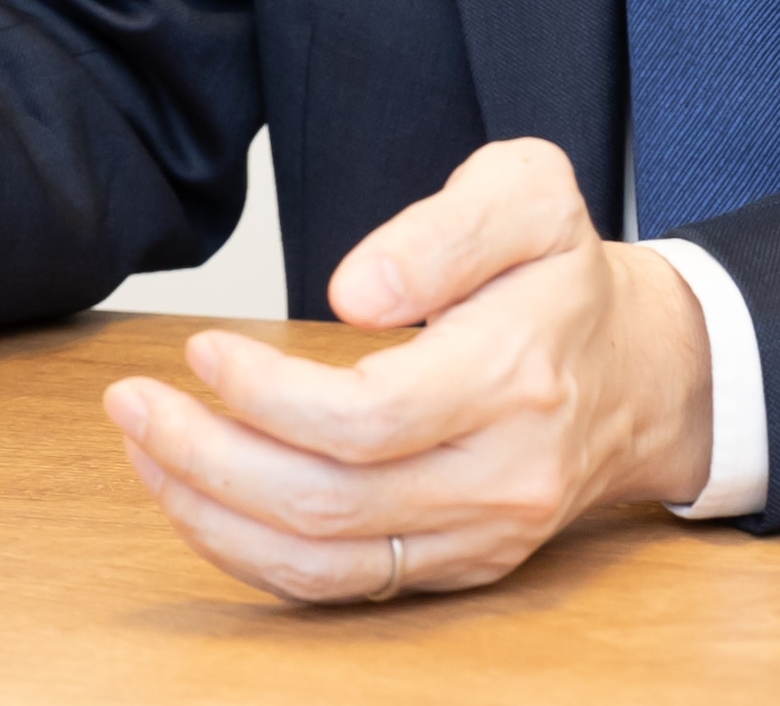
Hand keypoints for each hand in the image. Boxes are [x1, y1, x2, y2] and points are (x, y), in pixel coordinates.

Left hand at [100, 138, 712, 602]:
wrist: (648, 372)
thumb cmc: (567, 273)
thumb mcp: (530, 194)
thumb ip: (443, 227)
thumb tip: (352, 291)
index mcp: (512, 378)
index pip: (365, 418)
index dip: (266, 395)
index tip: (203, 351)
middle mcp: (501, 476)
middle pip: (327, 501)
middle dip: (206, 457)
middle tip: (131, 401)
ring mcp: (482, 535)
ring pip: (324, 561)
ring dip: (212, 514)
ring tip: (144, 448)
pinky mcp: (461, 566)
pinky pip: (342, 585)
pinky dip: (253, 553)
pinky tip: (198, 499)